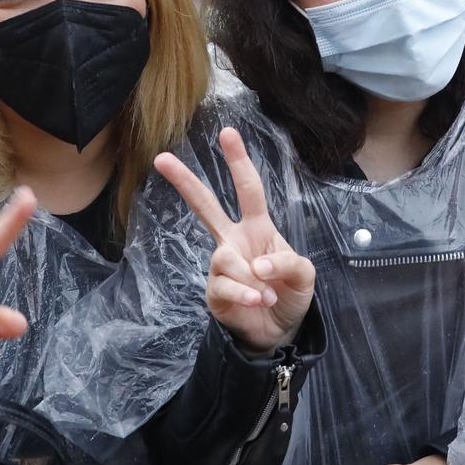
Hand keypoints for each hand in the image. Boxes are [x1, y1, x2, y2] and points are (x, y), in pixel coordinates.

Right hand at [153, 127, 315, 353]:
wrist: (280, 332)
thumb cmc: (290, 294)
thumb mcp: (303, 275)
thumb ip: (287, 262)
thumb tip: (257, 263)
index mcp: (257, 228)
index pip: (247, 189)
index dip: (238, 162)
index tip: (227, 133)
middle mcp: (234, 241)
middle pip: (205, 206)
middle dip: (185, 182)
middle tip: (161, 158)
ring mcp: (221, 266)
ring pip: (225, 258)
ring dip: (250, 277)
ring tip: (267, 294)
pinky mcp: (214, 292)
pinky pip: (223, 286)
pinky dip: (244, 294)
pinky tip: (257, 301)